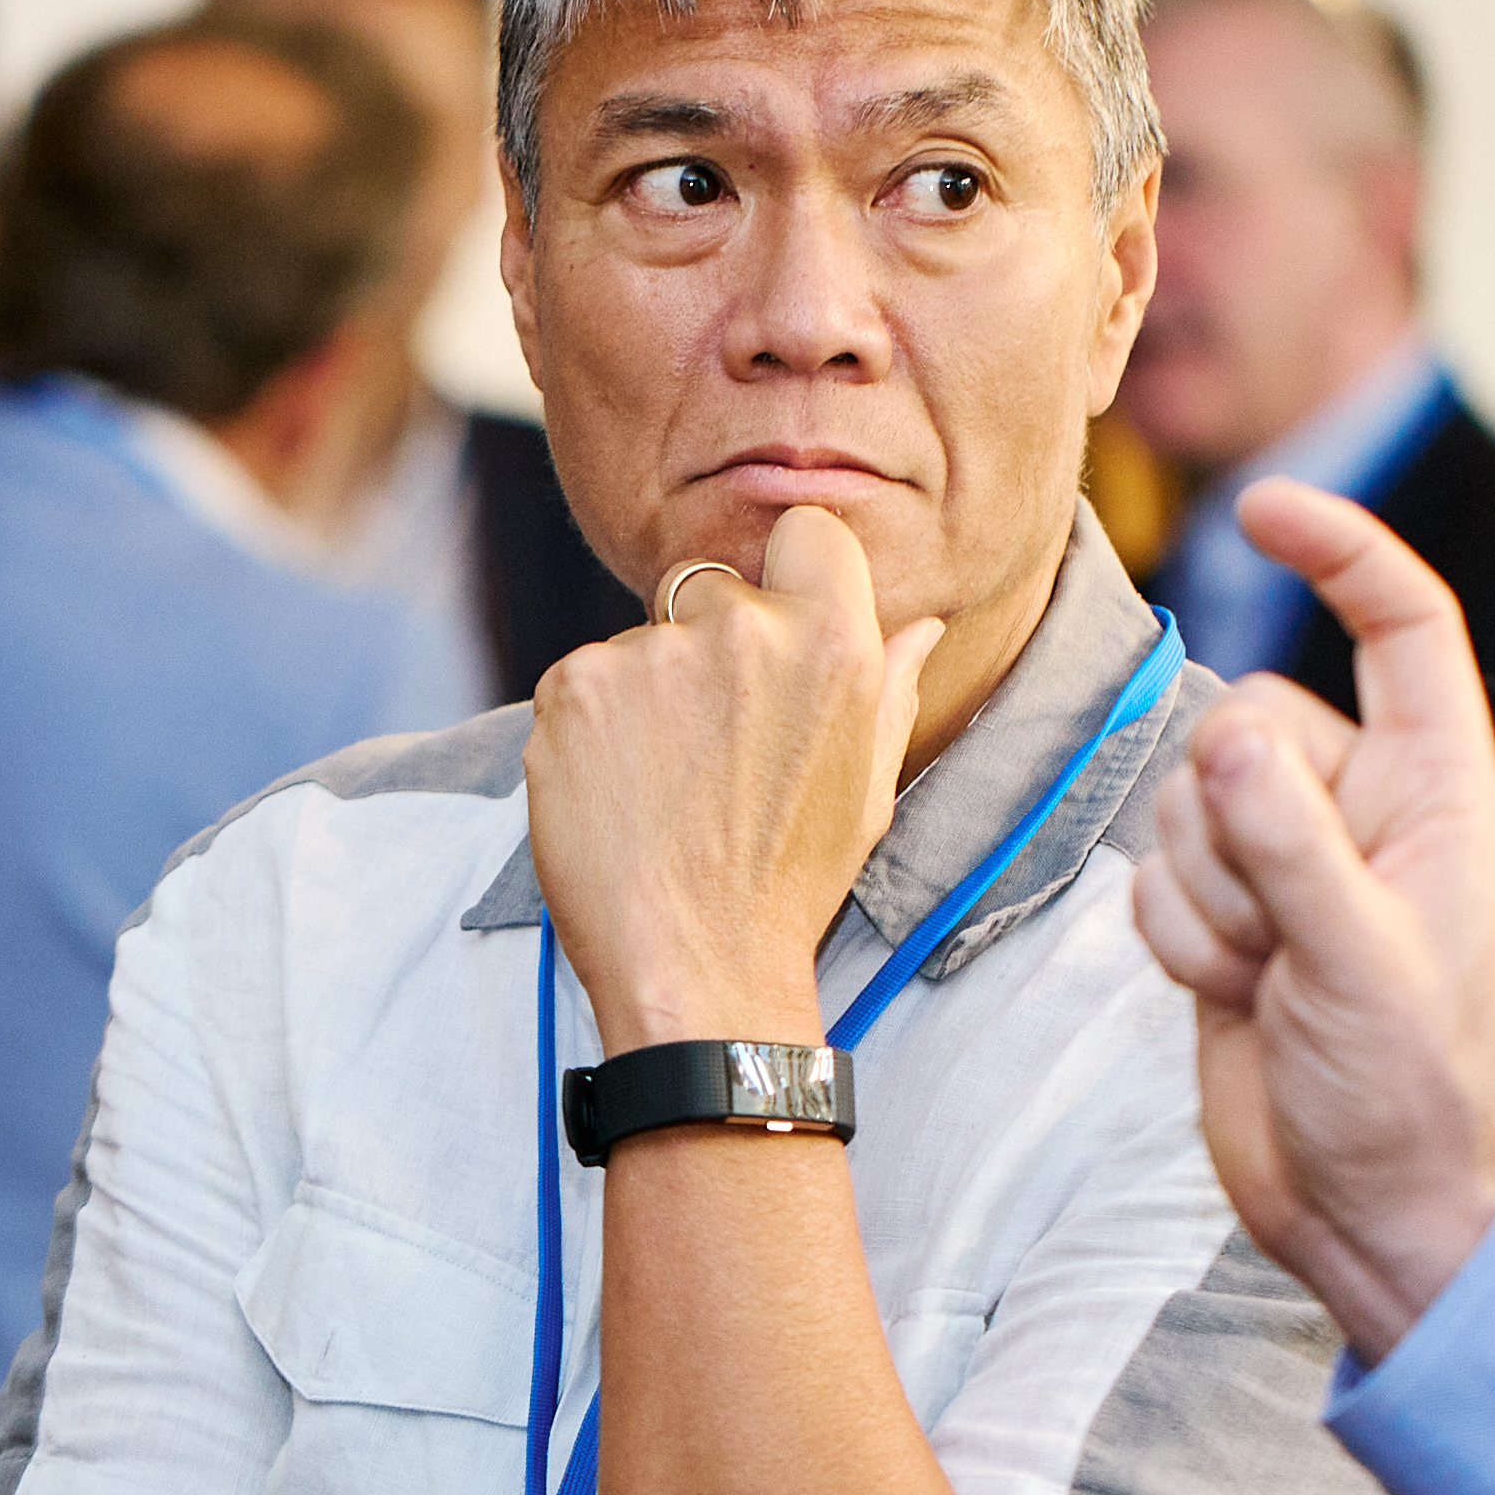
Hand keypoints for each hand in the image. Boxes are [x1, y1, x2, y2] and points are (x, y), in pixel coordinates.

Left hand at [524, 503, 946, 1047]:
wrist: (692, 964)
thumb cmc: (788, 883)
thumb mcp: (866, 787)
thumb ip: (889, 687)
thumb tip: (920, 625)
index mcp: (834, 643)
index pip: (807, 530)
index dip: (790, 573)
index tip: (776, 630)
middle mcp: (744, 630)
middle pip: (715, 588)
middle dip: (709, 650)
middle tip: (712, 751)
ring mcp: (651, 653)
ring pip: (643, 641)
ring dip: (646, 695)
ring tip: (663, 787)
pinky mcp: (574, 683)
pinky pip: (582, 679)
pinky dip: (591, 726)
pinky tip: (617, 791)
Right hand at [1130, 480, 1494, 1349]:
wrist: (1360, 1212)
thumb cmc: (1403, 1097)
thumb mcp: (1357, 964)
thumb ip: (1292, 845)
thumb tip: (1226, 737)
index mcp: (1438, 793)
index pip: (1401, 627)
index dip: (1342, 552)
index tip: (1262, 508)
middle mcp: (1363, 809)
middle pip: (1252, 717)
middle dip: (1234, 817)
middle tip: (1281, 925)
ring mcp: (1288, 861)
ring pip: (1187, 796)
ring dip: (1201, 891)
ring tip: (1261, 975)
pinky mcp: (1224, 913)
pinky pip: (1152, 868)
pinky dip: (1172, 930)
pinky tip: (1227, 993)